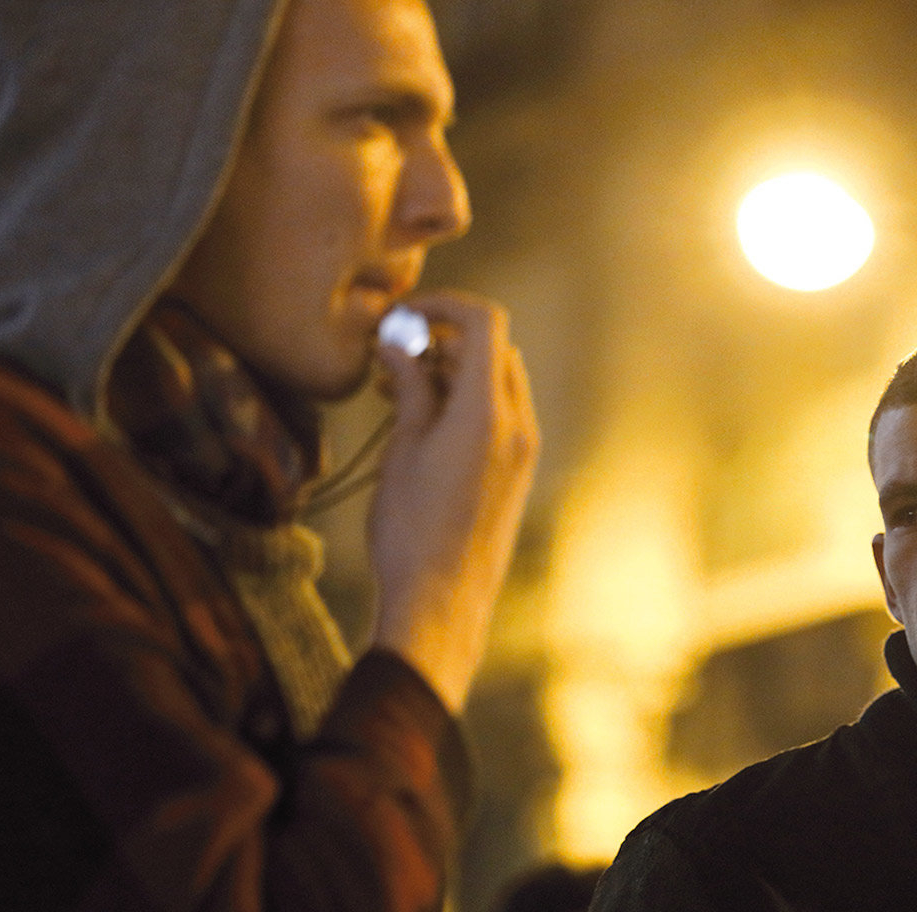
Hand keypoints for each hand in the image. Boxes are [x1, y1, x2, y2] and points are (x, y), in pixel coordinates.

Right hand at [367, 291, 537, 711]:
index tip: (405, 315)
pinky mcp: (518, 472)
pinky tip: (422, 421)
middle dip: (445, 342)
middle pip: (493, 351)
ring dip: (452, 373)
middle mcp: (519, 425)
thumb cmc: (412, 529)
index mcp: (489, 413)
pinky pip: (499, 416)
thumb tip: (399, 342)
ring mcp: (524, 450)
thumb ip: (409, 387)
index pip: (486, 324)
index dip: (446, 305)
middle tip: (392, 356)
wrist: (442, 601)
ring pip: (496, 383)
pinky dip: (465, 403)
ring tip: (395, 390)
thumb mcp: (403, 449)